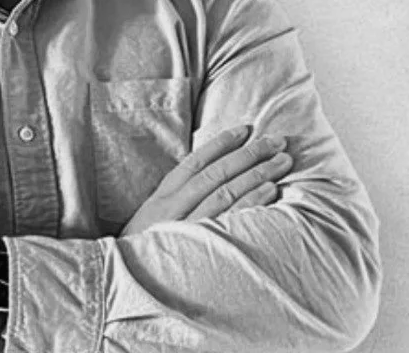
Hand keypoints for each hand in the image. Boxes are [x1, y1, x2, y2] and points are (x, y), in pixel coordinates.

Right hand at [122, 125, 291, 235]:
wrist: (126, 280)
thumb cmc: (144, 247)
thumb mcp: (154, 216)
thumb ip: (177, 198)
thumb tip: (208, 177)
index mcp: (164, 195)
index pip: (196, 161)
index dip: (222, 143)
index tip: (246, 129)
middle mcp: (175, 206)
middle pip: (218, 173)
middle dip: (250, 154)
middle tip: (277, 141)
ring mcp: (189, 226)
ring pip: (227, 192)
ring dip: (257, 174)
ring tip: (282, 162)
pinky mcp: (202, 247)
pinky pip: (232, 220)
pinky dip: (252, 203)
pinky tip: (270, 191)